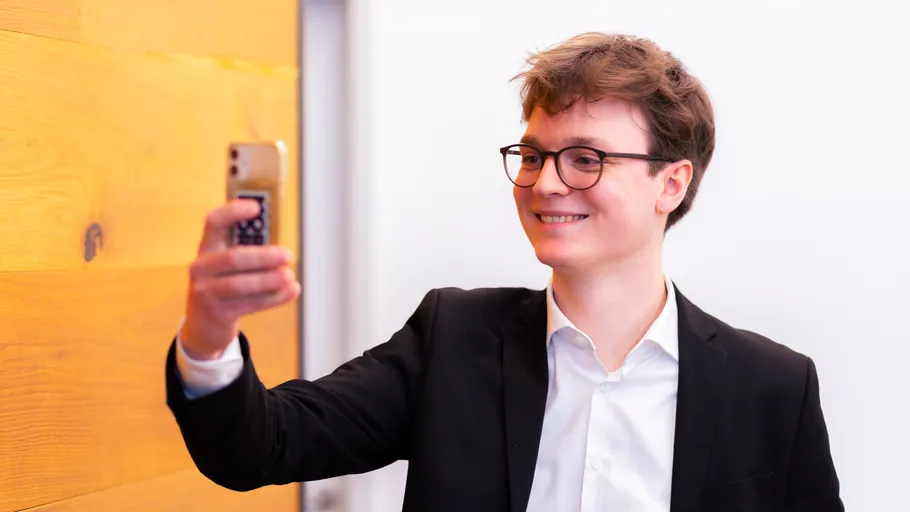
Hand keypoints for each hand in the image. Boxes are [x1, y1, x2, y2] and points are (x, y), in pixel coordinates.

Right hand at [180, 199, 299, 359]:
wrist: (205, 324)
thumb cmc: (225, 284)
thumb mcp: (228, 265)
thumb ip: (249, 253)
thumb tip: (281, 249)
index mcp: (207, 248)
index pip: (214, 222)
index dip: (233, 212)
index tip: (257, 207)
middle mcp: (201, 268)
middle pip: (233, 258)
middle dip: (263, 257)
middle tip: (288, 255)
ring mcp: (206, 292)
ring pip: (240, 285)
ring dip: (269, 280)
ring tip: (289, 276)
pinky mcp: (217, 313)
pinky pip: (249, 304)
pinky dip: (274, 298)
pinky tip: (291, 291)